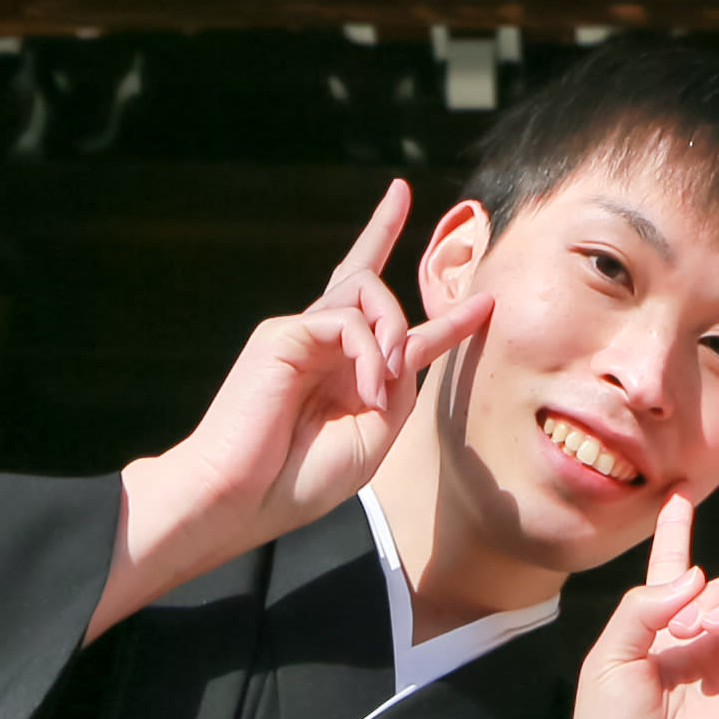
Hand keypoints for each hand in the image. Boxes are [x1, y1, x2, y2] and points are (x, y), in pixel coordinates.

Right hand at [93, 183, 491, 634]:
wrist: (238, 501)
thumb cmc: (297, 481)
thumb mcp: (372, 437)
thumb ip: (397, 387)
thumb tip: (404, 343)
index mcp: (342, 375)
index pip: (386, 327)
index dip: (438, 313)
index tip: (481, 298)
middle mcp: (321, 348)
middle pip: (360, 273)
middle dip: (384, 232)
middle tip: (404, 217)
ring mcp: (299, 336)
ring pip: (365, 288)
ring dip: (391, 330)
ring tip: (382, 380)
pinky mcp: (282, 334)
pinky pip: (346, 319)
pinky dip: (369, 352)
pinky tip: (365, 389)